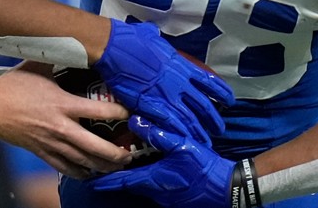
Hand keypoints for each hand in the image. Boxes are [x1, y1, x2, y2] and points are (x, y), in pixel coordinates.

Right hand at [0, 67, 133, 177]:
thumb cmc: (13, 85)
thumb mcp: (39, 65)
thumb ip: (59, 55)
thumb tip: (75, 39)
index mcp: (62, 103)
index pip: (99, 111)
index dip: (119, 112)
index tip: (131, 112)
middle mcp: (60, 127)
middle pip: (94, 146)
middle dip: (115, 153)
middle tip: (130, 153)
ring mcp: (51, 143)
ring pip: (83, 161)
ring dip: (103, 165)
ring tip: (118, 165)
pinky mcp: (42, 152)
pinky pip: (65, 168)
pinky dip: (80, 172)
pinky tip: (91, 172)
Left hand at [86, 116, 234, 207]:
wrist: (228, 189)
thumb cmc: (204, 168)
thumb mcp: (183, 146)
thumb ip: (159, 133)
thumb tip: (135, 120)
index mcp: (153, 179)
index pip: (121, 181)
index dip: (104, 180)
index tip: (89, 179)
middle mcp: (156, 191)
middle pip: (130, 184)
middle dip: (116, 178)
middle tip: (103, 168)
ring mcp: (167, 198)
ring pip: (144, 186)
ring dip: (134, 178)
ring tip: (125, 166)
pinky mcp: (177, 198)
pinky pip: (157, 188)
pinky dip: (150, 179)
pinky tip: (153, 170)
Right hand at [95, 19, 234, 143]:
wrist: (115, 47)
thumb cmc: (131, 39)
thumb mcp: (152, 36)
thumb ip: (158, 41)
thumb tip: (153, 34)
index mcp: (181, 65)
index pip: (208, 81)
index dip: (221, 92)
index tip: (229, 101)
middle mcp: (178, 82)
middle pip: (203, 105)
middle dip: (213, 120)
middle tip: (219, 129)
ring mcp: (165, 95)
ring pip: (189, 118)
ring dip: (198, 132)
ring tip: (205, 142)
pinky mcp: (150, 104)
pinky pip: (170, 123)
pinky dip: (179, 133)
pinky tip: (184, 141)